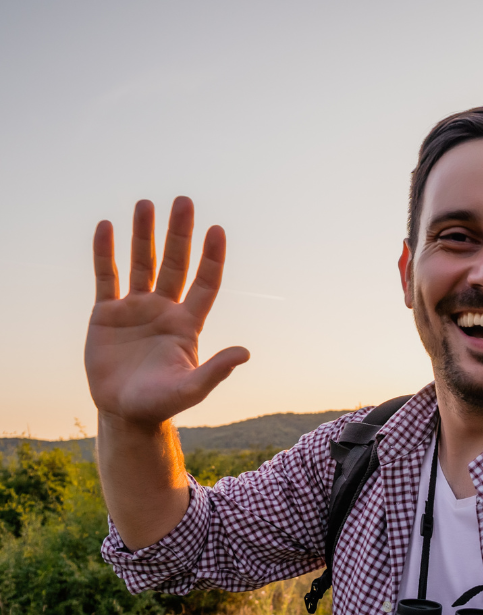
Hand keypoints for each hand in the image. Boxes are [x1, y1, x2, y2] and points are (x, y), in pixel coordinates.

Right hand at [85, 197, 248, 427]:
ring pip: (141, 263)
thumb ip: (215, 370)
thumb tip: (245, 353)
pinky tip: (106, 227)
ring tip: (146, 204)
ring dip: (143, 235)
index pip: (205, 283)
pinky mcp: (106, 314)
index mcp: (187, 324)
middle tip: (184, 201)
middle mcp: (164, 310)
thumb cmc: (161, 403)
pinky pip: (106, 277)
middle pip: (174, 263)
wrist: (125, 412)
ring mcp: (136, 309)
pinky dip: (105, 252)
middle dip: (179, 234)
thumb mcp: (191, 389)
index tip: (216, 230)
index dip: (212, 257)